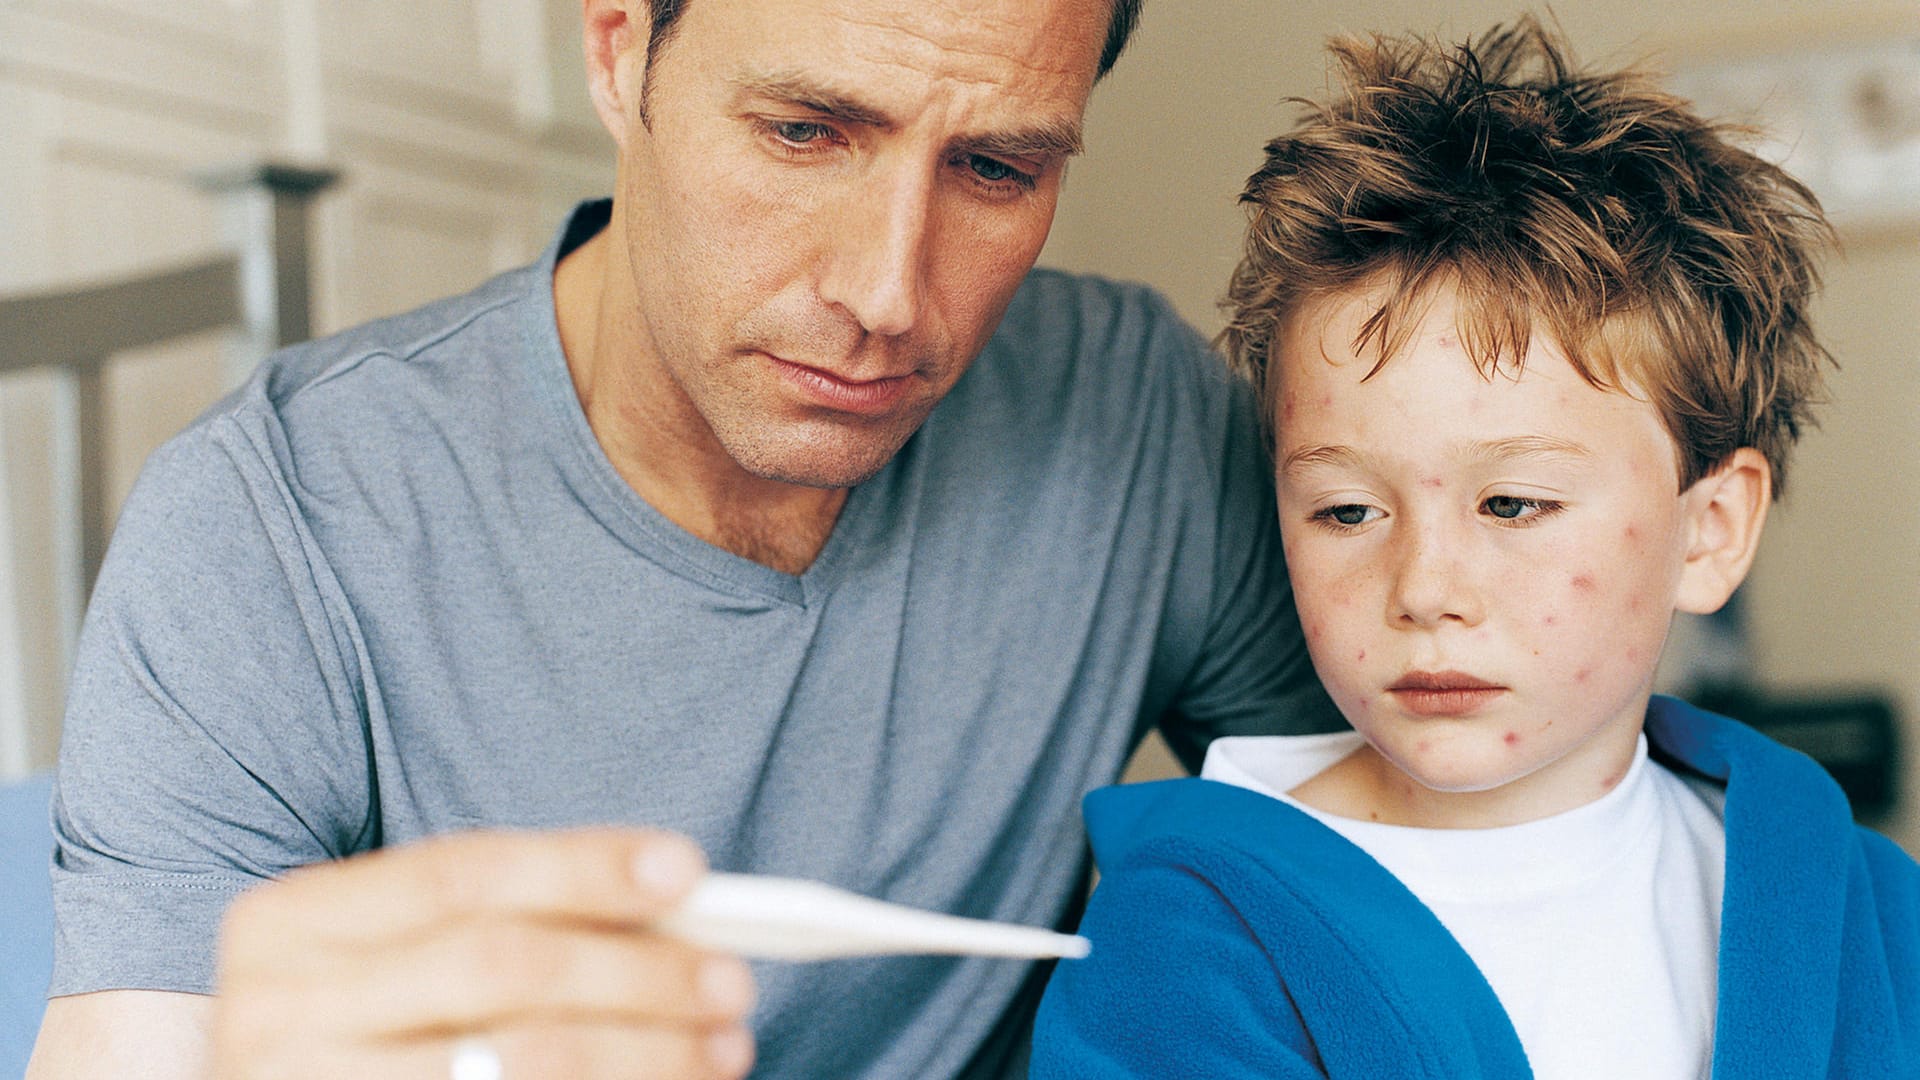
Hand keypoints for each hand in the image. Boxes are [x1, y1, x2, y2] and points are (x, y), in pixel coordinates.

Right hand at [208, 828, 756, 1078]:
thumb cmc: (371, 1025)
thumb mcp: (408, 954)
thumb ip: (513, 917)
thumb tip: (675, 902)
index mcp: (289, 922)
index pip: (461, 874)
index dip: (581, 867)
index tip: (686, 870)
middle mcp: (278, 1011)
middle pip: (500, 967)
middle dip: (635, 971)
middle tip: (732, 981)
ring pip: (521, 1063)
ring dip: (645, 1052)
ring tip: (722, 1046)